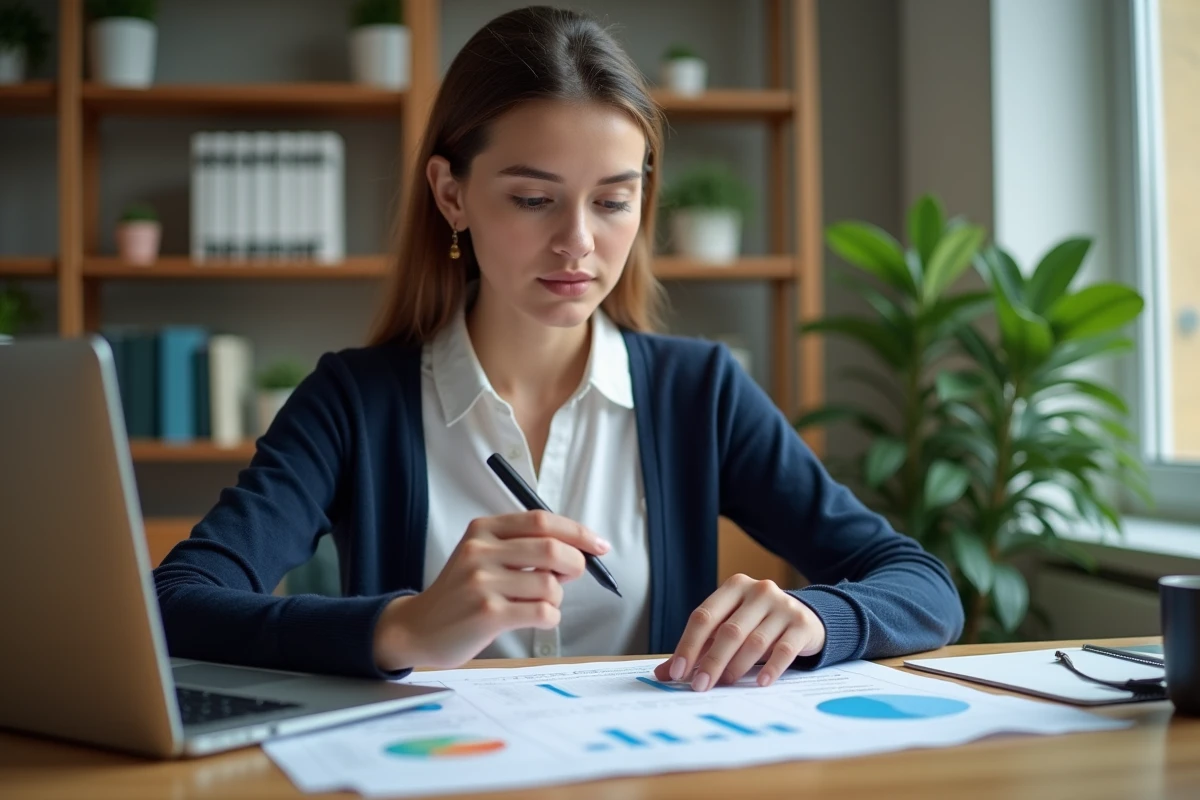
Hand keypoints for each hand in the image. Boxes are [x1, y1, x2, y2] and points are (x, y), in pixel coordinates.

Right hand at [373, 510, 609, 670]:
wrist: (418, 628)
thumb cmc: (461, 593)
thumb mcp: (482, 555)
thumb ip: (521, 547)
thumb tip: (578, 551)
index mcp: (483, 529)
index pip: (541, 520)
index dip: (577, 531)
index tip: (599, 544)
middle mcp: (481, 551)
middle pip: (552, 548)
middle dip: (576, 564)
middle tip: (572, 576)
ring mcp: (482, 582)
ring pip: (551, 585)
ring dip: (556, 598)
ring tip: (538, 603)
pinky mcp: (488, 614)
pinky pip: (543, 612)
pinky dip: (549, 617)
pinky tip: (534, 618)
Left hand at [653, 573, 825, 690]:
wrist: (805, 618)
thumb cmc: (757, 624)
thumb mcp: (727, 629)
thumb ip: (698, 649)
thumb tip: (664, 674)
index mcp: (733, 587)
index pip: (704, 616)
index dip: (688, 645)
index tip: (678, 673)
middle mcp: (758, 591)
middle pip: (729, 631)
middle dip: (711, 662)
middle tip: (699, 686)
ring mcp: (783, 605)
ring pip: (755, 641)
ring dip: (737, 667)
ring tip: (725, 685)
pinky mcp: (802, 623)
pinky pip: (784, 650)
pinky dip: (771, 668)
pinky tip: (760, 683)